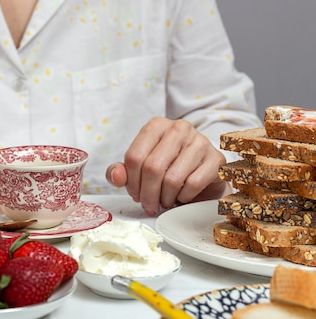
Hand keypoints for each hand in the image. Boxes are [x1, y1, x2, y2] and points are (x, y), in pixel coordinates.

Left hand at [105, 117, 227, 215]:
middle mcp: (179, 128)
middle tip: (149, 205)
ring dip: (165, 197)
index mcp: (156, 126)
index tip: (135, 195)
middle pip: (152, 168)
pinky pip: (193, 184)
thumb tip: (116, 176)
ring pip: (172, 178)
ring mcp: (200, 141)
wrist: (202, 172)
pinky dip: (183, 196)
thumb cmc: (168, 168)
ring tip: (165, 200)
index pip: (134, 157)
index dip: (131, 182)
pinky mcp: (216, 159)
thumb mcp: (139, 168)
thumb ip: (121, 171)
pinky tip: (181, 196)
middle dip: (147, 194)